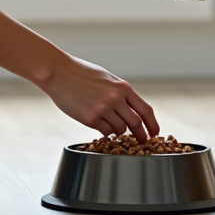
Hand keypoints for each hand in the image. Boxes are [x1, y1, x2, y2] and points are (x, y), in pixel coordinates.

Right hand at [42, 56, 159, 141]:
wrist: (59, 73)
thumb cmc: (81, 73)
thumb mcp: (106, 78)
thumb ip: (119, 92)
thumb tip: (130, 108)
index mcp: (122, 87)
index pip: (145, 110)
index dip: (153, 124)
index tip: (155, 132)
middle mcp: (115, 99)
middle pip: (136, 124)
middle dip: (141, 135)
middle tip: (141, 141)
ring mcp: (103, 109)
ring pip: (120, 130)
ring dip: (118, 131)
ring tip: (110, 124)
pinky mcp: (90, 119)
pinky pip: (105, 132)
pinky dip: (106, 132)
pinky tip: (100, 125)